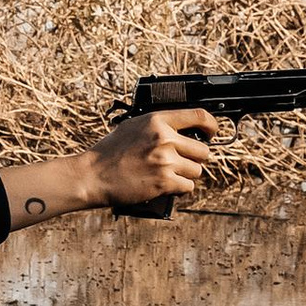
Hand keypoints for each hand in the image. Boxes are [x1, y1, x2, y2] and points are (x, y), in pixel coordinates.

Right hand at [0, 106, 219, 228]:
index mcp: (157, 121)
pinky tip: (165, 186)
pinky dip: (180, 189)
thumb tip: (184, 128)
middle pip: (203, 150)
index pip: (199, 116)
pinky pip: (188, 187)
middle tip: (180, 162)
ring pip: (197, 170)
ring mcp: (165, 161)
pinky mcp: (164, 182)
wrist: (93, 175)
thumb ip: (159, 125)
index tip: (212, 133)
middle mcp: (164, 139)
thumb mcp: (133, 126)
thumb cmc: (110, 152)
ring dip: (186, 175)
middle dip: (194, 158)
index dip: (212, 125)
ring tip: (167, 175)